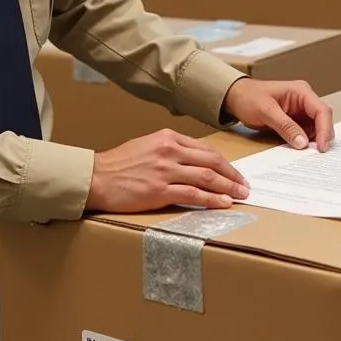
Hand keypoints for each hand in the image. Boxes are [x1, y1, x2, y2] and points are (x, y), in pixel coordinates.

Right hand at [87, 129, 249, 212]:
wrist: (95, 177)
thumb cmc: (118, 164)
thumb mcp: (146, 146)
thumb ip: (170, 150)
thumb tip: (194, 162)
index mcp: (167, 137)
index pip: (205, 149)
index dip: (224, 162)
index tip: (235, 173)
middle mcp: (168, 150)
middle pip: (211, 162)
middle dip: (232, 175)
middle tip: (245, 185)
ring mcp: (164, 170)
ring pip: (206, 177)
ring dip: (227, 187)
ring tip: (240, 195)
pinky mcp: (159, 190)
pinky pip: (193, 195)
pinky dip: (211, 199)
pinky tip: (222, 203)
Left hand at [223, 77, 333, 151]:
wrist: (235, 97)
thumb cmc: (248, 97)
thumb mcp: (266, 111)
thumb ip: (285, 126)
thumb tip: (303, 142)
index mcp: (301, 91)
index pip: (322, 110)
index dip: (325, 130)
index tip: (322, 147)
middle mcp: (304, 100)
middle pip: (323, 120)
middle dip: (323, 137)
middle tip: (319, 155)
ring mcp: (301, 111)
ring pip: (317, 128)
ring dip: (315, 141)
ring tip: (312, 156)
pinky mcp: (295, 121)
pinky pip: (306, 133)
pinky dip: (306, 143)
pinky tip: (303, 152)